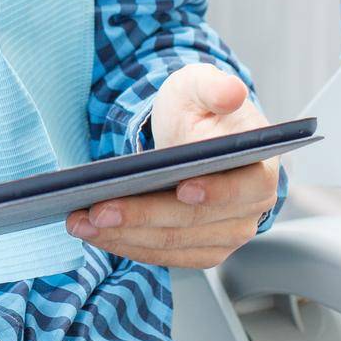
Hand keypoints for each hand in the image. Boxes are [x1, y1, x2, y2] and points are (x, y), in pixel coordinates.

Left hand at [64, 63, 279, 268]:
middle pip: (194, 222)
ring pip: (172, 243)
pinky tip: (94, 232)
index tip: (182, 188)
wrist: (193, 133)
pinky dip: (126, 245)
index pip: (242, 189)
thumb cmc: (201, 109)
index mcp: (259, 172)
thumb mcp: (202, 85)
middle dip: (143, 216)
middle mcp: (248, 213)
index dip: (216, 192)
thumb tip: (232, 92)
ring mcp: (224, 237)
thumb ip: (215, 87)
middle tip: (99, 210)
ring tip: (81, 222)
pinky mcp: (198, 249)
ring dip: (124, 237)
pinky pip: (161, 254)